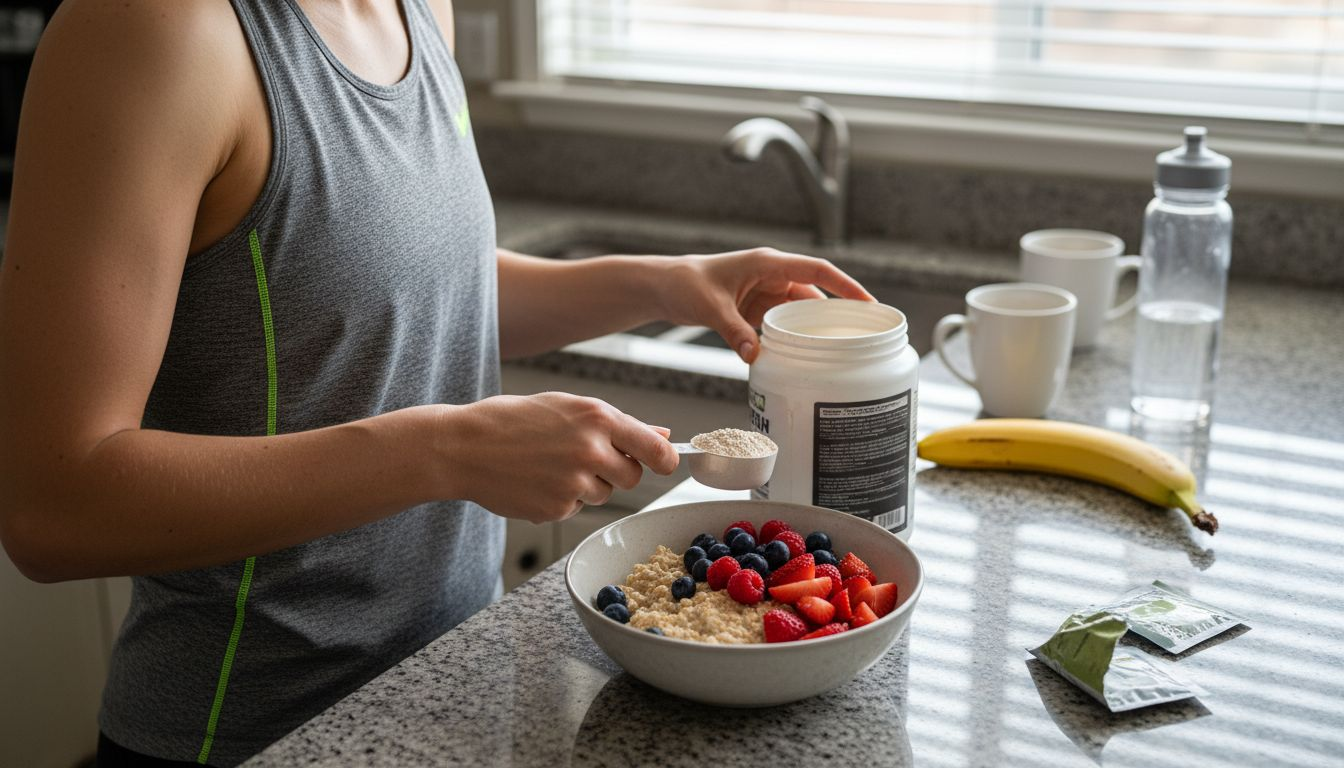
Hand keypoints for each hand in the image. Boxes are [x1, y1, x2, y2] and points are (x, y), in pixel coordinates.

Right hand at [439, 393, 678, 522]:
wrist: (463, 446)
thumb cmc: (513, 420)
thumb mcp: (567, 407)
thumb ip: (618, 424)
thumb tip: (663, 436)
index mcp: (596, 417)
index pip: (655, 450)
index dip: (665, 461)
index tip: (665, 464)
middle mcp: (590, 450)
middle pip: (632, 477)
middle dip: (615, 471)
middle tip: (581, 457)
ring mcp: (573, 483)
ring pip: (603, 494)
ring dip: (586, 485)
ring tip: (549, 465)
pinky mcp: (556, 509)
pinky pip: (576, 509)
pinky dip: (561, 500)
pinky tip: (536, 481)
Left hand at [656, 248, 873, 361]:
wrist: (664, 287)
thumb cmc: (685, 284)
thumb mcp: (710, 307)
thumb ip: (733, 331)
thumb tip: (754, 355)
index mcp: (768, 264)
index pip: (817, 271)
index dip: (845, 285)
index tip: (868, 303)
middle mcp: (772, 276)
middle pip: (816, 294)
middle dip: (838, 313)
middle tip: (862, 336)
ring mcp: (766, 293)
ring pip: (801, 311)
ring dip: (816, 328)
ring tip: (840, 350)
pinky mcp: (757, 309)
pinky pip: (785, 323)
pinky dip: (795, 336)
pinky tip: (806, 355)